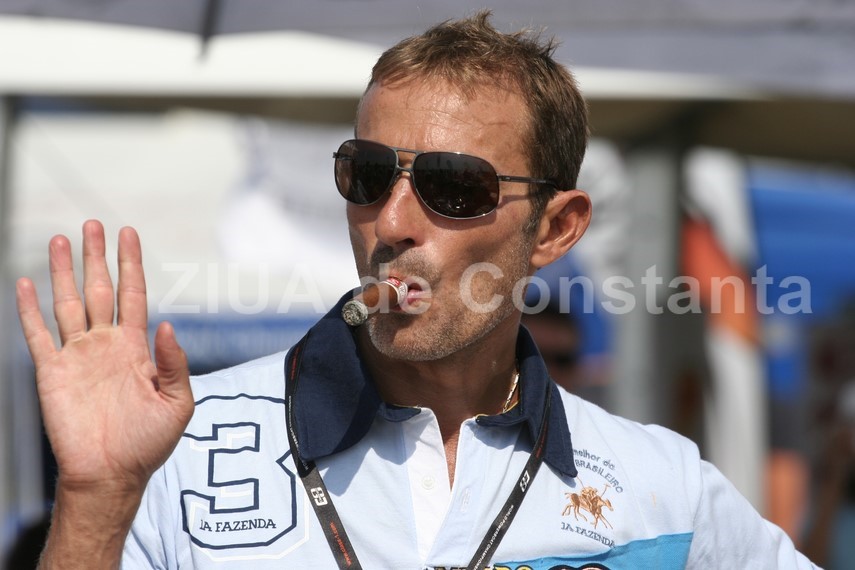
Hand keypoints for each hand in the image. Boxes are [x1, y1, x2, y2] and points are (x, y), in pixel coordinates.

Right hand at [16, 220, 193, 494]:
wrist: (112, 474)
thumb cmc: (148, 443)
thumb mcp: (178, 402)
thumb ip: (175, 363)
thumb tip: (167, 325)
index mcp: (136, 348)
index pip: (133, 295)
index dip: (131, 265)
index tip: (129, 233)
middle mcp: (106, 345)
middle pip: (99, 290)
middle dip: (96, 257)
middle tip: (93, 224)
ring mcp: (78, 356)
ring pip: (68, 303)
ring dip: (63, 272)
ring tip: (61, 239)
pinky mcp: (52, 372)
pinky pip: (38, 335)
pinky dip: (29, 309)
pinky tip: (26, 283)